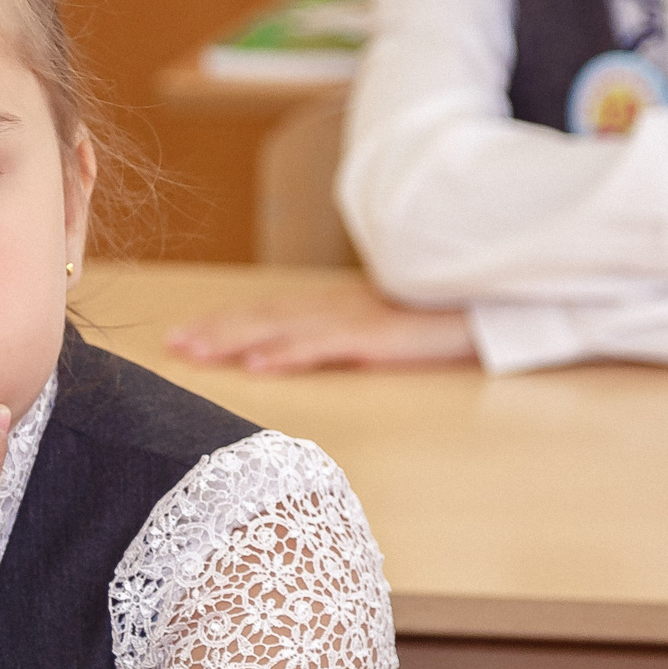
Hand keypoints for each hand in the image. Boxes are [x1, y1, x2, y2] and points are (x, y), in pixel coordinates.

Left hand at [167, 283, 474, 372]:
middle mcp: (339, 306)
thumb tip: (317, 359)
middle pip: (264, 316)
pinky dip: (285, 354)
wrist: (496, 304)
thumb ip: (354, 341)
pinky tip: (256, 364)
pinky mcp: (377, 337)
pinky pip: (322, 346)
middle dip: (215, 329)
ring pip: (280, 328)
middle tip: (171, 344)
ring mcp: (356, 319)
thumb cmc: (447, 322)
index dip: (227, 322)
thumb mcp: (391, 332)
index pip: (271, 313)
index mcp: (340, 306)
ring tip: (194, 351)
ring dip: (233, 339)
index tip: (186, 334)